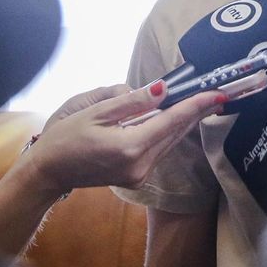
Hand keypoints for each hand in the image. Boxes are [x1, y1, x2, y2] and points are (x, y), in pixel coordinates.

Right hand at [21, 81, 223, 196]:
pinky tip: (176, 116)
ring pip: (170, 141)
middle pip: (176, 132)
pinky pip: (159, 148)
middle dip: (196, 111)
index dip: (196, 105)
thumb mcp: (95, 111)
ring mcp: (139, 175)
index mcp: (129, 147)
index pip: (171, 121)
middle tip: (218, 92)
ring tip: (203, 100)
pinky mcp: (136, 176)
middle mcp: (139, 165)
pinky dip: (168, 131)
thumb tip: (163, 89)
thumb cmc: (65, 136)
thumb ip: (131, 102)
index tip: (217, 93)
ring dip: (185, 121)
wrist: (48, 171)